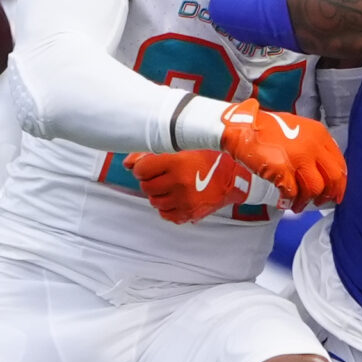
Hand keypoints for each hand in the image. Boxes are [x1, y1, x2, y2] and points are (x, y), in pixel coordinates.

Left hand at [126, 149, 251, 224]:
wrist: (234, 177)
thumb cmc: (208, 157)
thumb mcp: (182, 147)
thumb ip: (151, 153)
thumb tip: (128, 164)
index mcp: (177, 163)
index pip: (141, 170)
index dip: (143, 168)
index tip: (149, 167)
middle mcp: (179, 183)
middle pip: (146, 187)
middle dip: (150, 181)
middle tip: (162, 176)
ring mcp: (184, 201)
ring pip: (154, 202)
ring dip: (158, 194)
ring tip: (171, 186)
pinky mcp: (189, 213)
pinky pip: (165, 215)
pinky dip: (167, 207)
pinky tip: (176, 198)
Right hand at [219, 97, 345, 207]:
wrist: (244, 128)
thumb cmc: (268, 130)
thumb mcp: (299, 129)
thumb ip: (314, 146)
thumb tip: (322, 170)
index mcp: (319, 134)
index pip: (339, 164)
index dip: (340, 184)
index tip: (336, 194)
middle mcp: (312, 146)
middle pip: (332, 179)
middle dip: (327, 195)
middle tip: (320, 202)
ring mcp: (298, 158)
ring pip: (314, 189)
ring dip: (306, 201)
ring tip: (297, 205)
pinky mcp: (282, 169)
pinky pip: (293, 192)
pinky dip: (290, 200)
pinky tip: (285, 201)